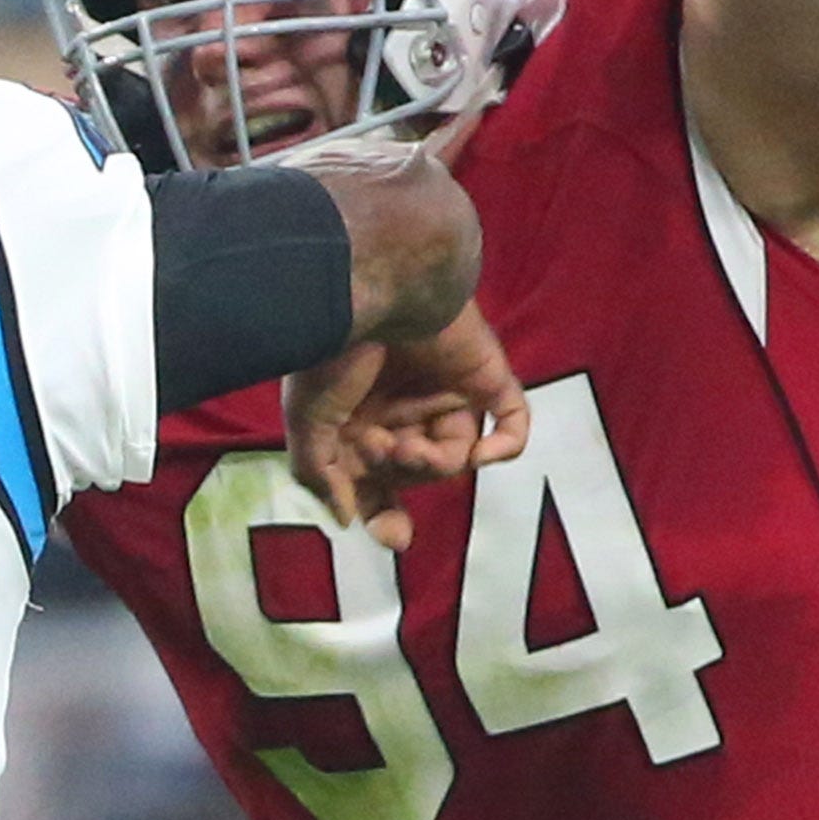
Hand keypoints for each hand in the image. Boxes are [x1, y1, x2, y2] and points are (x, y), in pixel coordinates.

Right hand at [285, 302, 531, 551]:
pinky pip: (512, 425)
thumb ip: (319, 475)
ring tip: (407, 442)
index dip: (385, 513)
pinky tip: (479, 453)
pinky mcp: (484, 376)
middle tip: (377, 447)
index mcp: (358, 417)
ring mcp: (446, 392)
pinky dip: (504, 446)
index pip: (377, 481)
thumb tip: (346, 520)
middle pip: (415, 473)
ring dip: (434, 462)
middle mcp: (401, 407)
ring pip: (456, 457)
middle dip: (396, 472)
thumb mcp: (306, 422)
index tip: (395, 536)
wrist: (373, 283)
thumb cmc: (332, 347)